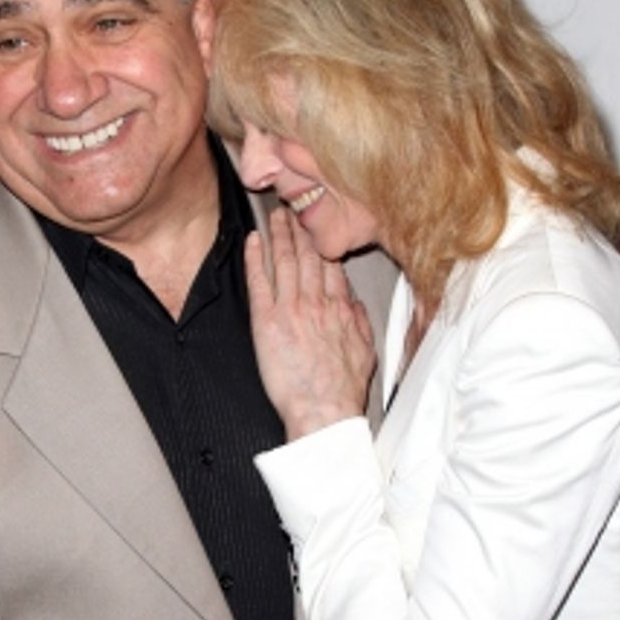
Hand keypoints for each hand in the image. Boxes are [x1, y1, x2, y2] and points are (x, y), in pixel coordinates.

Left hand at [245, 209, 375, 438]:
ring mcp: (292, 309)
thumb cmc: (342, 392)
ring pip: (286, 262)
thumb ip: (359, 324)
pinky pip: (260, 281)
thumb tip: (353, 306)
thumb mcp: (365, 353)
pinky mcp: (268, 321)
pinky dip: (256, 259)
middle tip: (294, 208)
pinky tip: (253, 241)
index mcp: (340, 311)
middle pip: (309, 257)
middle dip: (301, 229)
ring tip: (275, 215)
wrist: (324, 411)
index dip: (324, 244)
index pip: (332, 267)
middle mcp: (317, 304)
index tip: (318, 229)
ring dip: (280, 235)